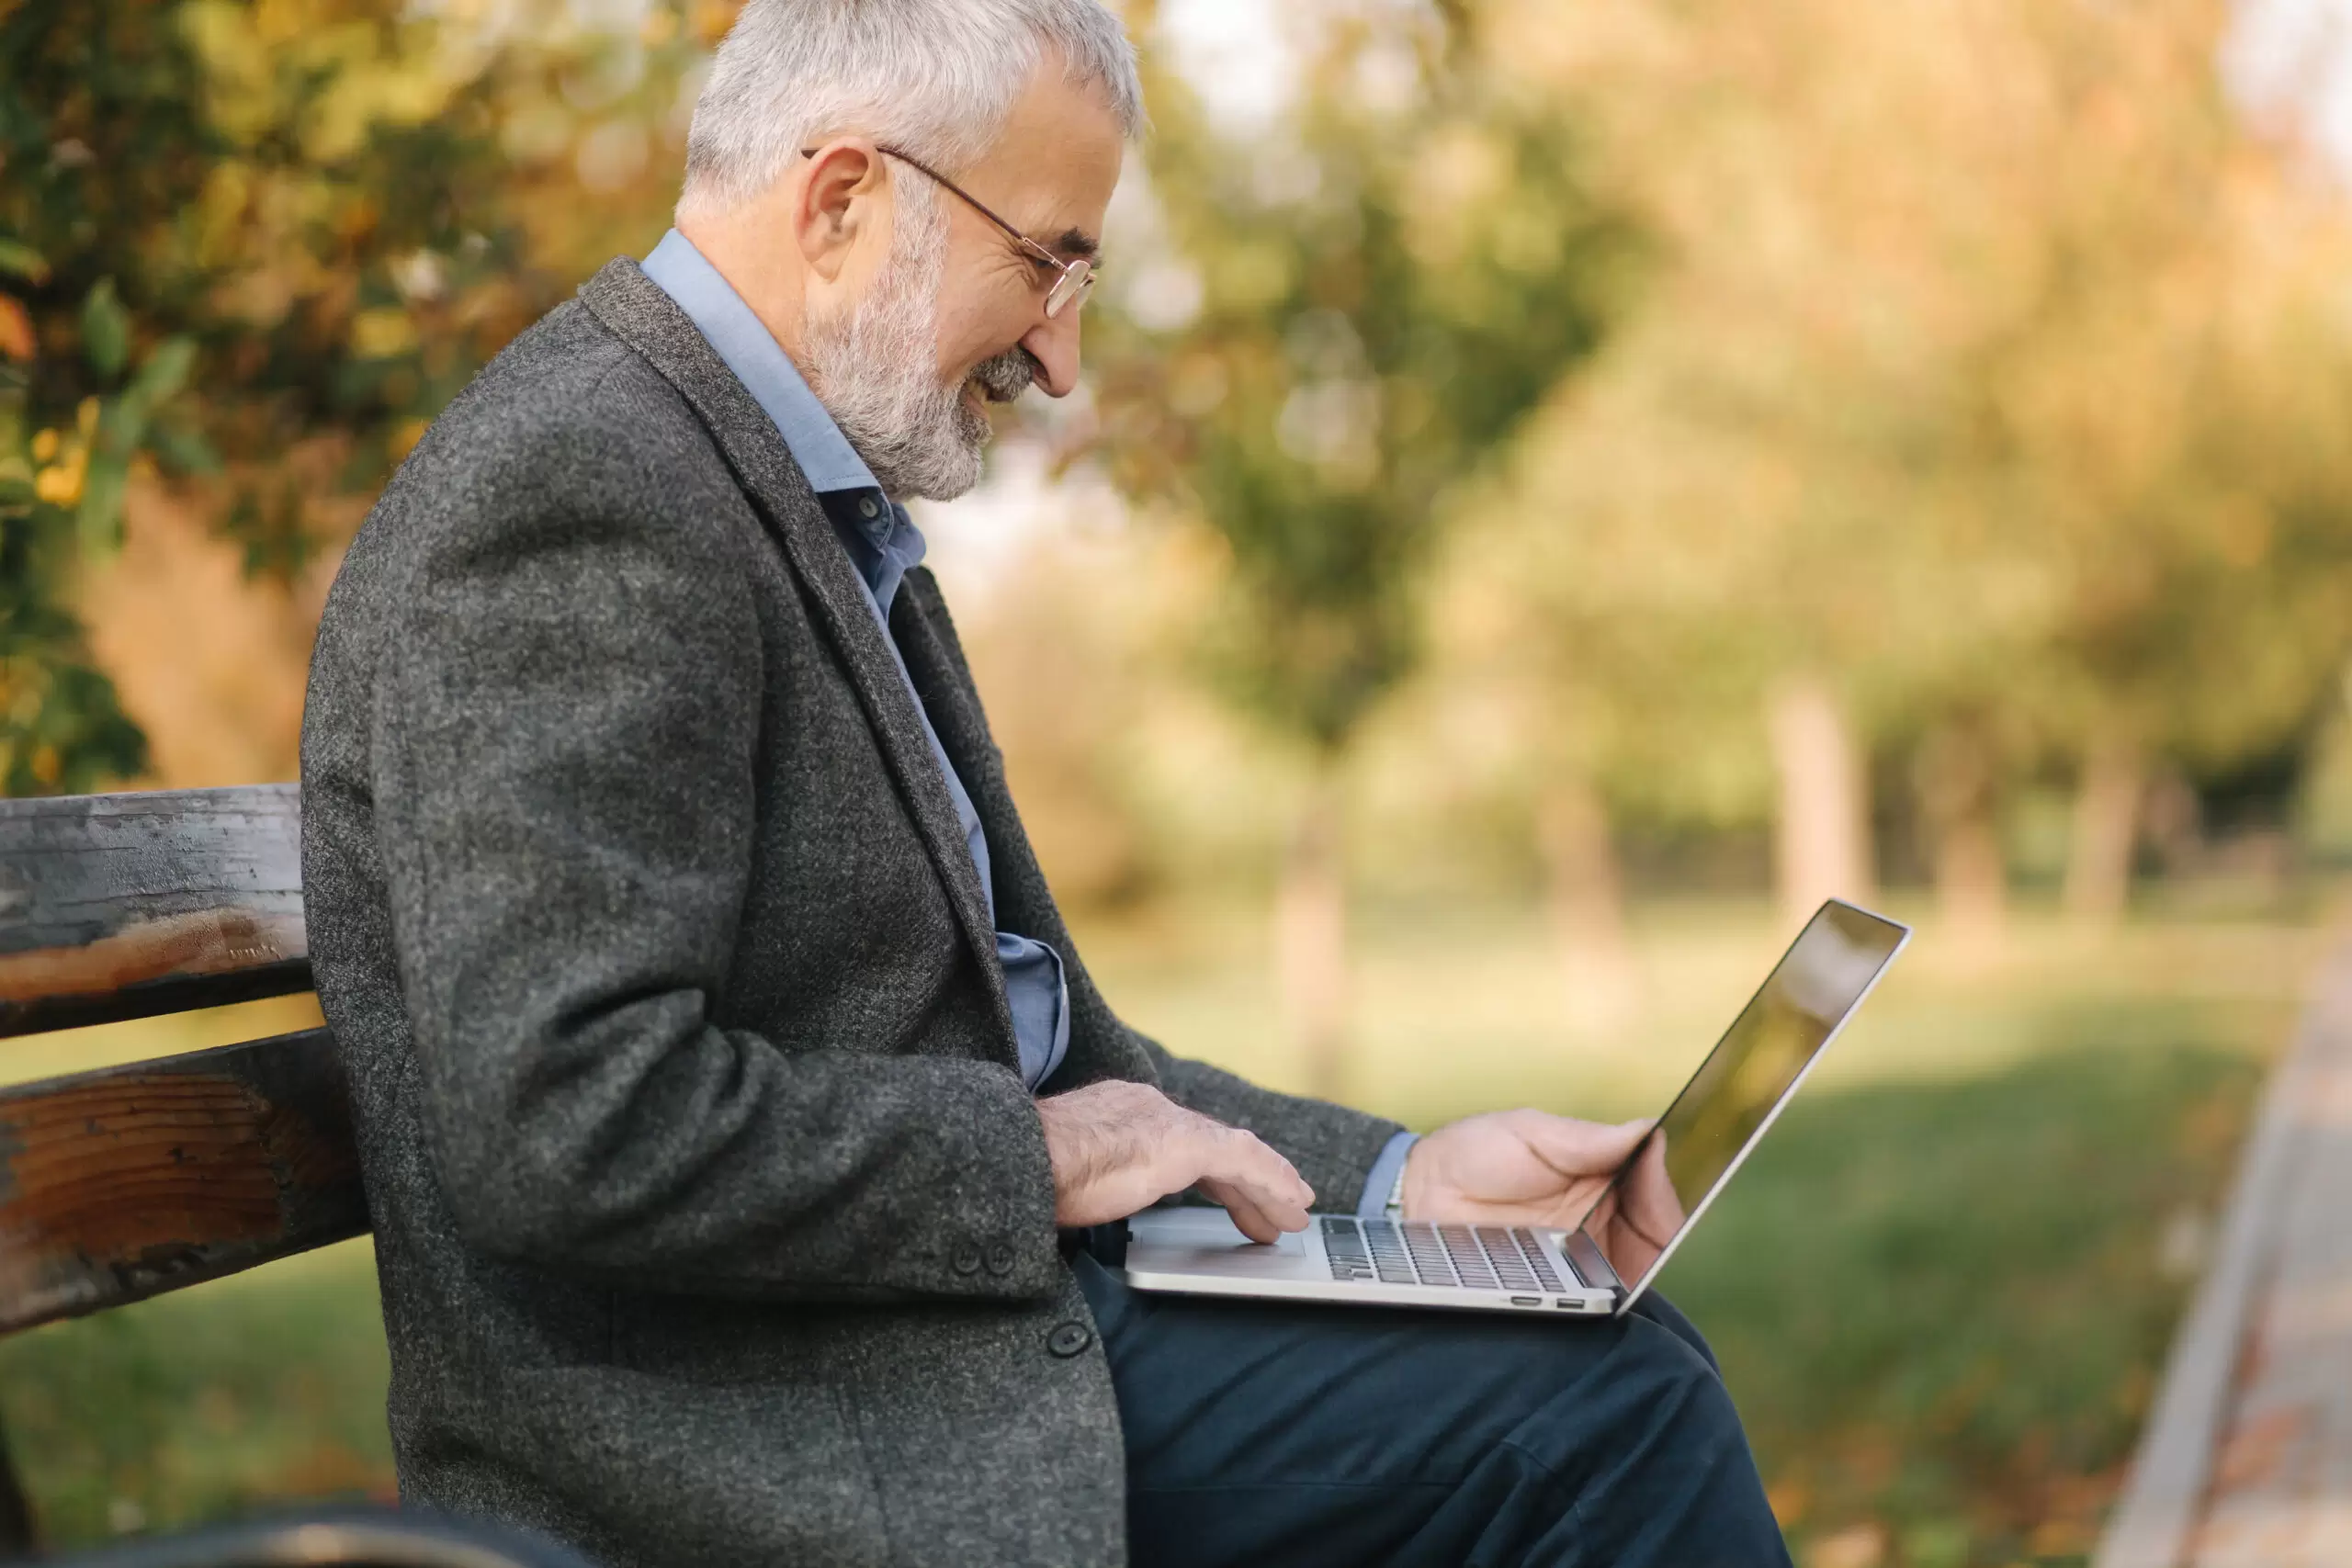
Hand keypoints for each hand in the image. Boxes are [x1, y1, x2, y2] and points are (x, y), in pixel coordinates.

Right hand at [1035, 1080, 1315, 1242]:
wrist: (1026, 1160)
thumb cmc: (1030, 1175)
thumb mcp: (1063, 1177)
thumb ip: (1088, 1182)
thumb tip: (1084, 1205)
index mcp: (1117, 1115)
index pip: (1175, 1143)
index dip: (1203, 1173)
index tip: (1218, 1195)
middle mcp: (1147, 1109)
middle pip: (1211, 1149)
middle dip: (1243, 1184)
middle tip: (1267, 1213)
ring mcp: (1167, 1123)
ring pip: (1237, 1155)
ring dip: (1267, 1187)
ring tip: (1293, 1214)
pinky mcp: (1186, 1143)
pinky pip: (1247, 1162)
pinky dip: (1273, 1183)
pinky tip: (1292, 1205)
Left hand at [1403, 1110, 1685, 1281]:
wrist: (1418, 1195)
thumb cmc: (1471, 1153)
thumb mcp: (1530, 1133)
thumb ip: (1588, 1138)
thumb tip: (1648, 1130)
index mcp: (1601, 1178)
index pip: (1654, 1193)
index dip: (1665, 1196)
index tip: (1657, 1193)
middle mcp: (1598, 1222)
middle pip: (1654, 1238)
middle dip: (1660, 1234)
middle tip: (1648, 1230)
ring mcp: (1579, 1260)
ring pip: (1633, 1274)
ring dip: (1637, 1269)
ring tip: (1623, 1259)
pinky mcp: (1557, 1292)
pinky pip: (1596, 1302)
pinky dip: (1607, 1299)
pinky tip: (1604, 1291)